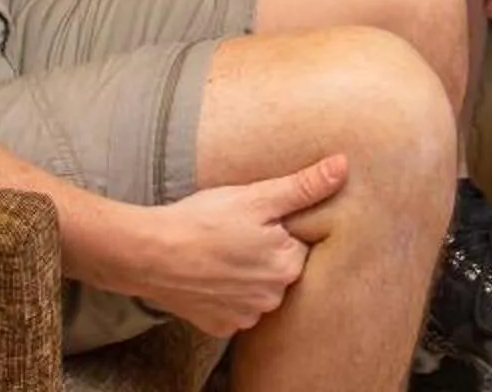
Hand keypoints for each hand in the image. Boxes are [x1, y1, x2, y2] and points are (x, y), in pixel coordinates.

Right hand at [113, 155, 346, 335]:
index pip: (301, 243)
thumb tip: (343, 167)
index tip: (259, 219)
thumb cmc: (203, 221)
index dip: (282, 227)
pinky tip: (211, 272)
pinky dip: (226, 291)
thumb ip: (304, 186)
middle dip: (265, 250)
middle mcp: (272, 298)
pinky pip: (235, 306)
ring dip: (247, 272)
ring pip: (258, 288)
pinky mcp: (219, 325)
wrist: (148, 253)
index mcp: (288, 266)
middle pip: (281, 267)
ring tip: (222, 250)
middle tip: (237, 231)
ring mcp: (244, 316)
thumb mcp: (257, 196)